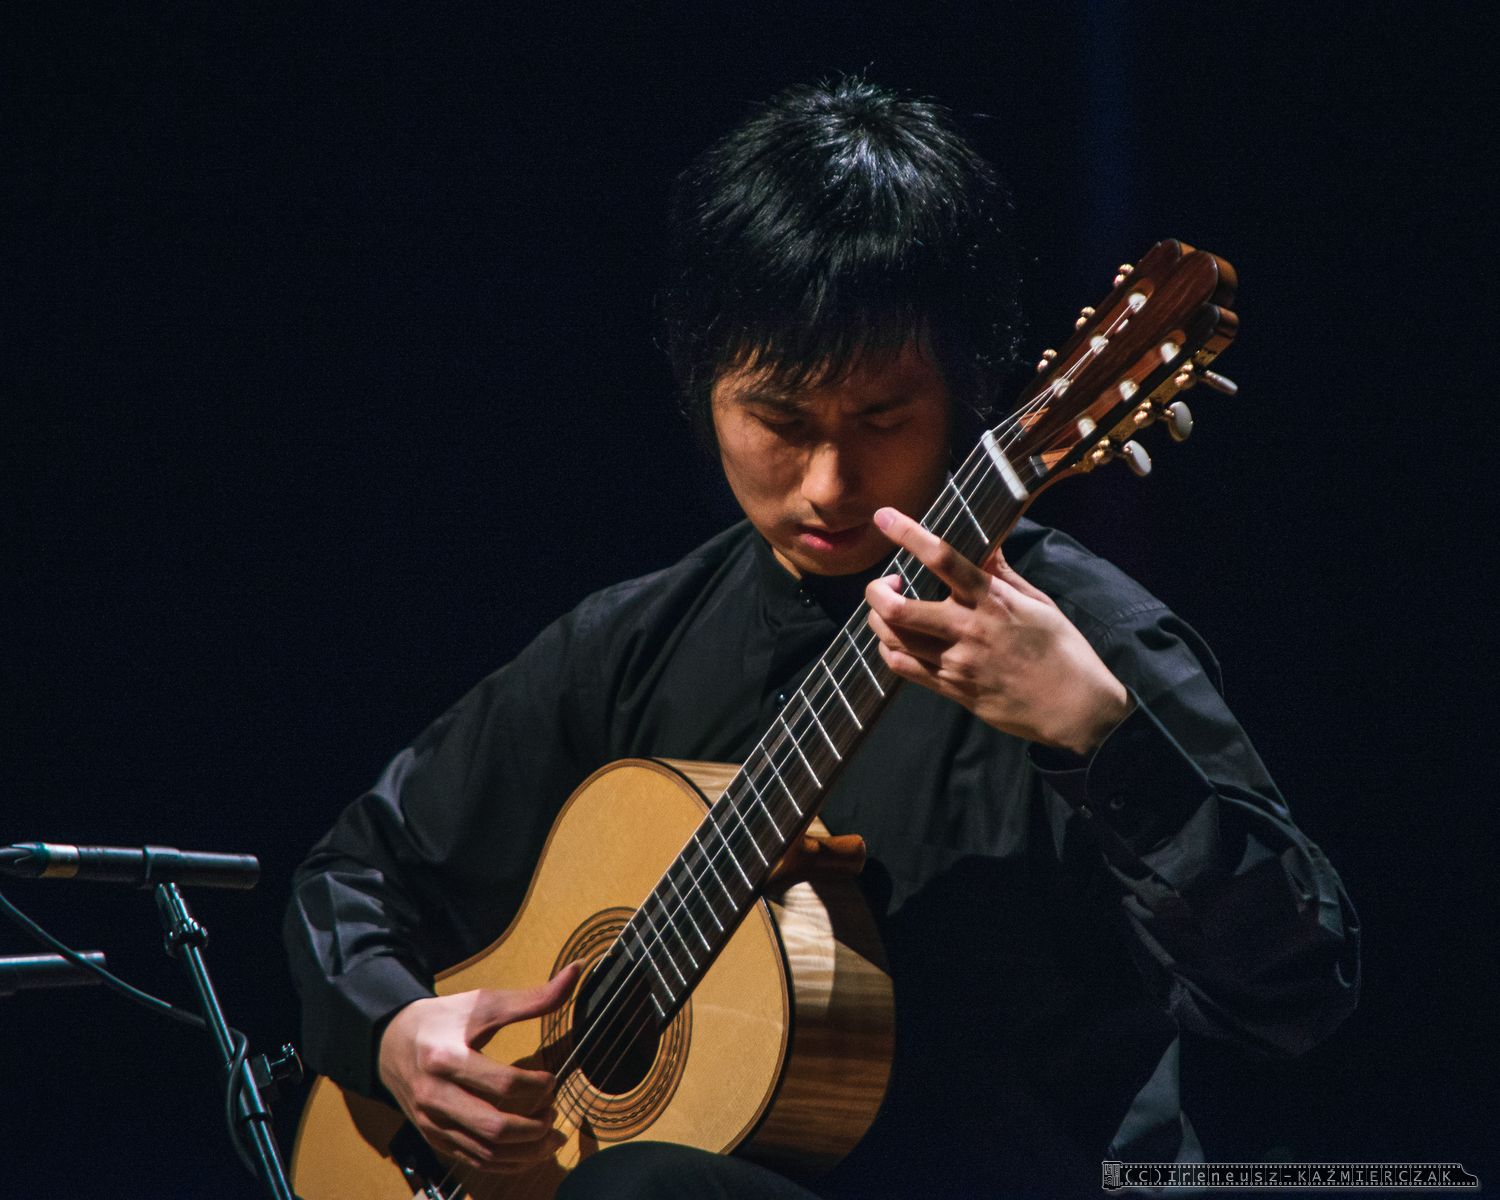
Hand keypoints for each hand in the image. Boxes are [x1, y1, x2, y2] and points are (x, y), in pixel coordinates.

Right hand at [377, 963, 581, 1173]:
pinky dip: (507, 1162)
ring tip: (551, 1136)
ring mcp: (433, 1123)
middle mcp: (435, 1096)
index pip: (502, 1083)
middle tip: (554, 1111)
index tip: (552, 1078)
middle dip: (534, 1125)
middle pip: (494, 1126)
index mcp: (446, 1057)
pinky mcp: (434, 1139)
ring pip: (486, 1152)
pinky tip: (529, 1151)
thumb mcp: (484, 1003)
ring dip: (526, 1151)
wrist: (392, 1043)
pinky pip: (475, 1161)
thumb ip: (533, 998)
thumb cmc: (444, 1020)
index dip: (537, 1085)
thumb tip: (577, 970)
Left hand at [864, 507, 1132, 754]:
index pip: (943, 559)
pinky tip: (895, 639)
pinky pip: (903, 668)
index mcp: (993, 601)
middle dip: (877, 590)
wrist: (1074, 710)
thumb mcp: (1039, 603)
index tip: (885, 517)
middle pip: (898, 609)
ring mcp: (956, 663)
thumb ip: (1003, 574)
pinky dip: (888, 649)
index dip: (909, 535)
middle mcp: (968, 630)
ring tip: (886, 608)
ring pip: (893, 639)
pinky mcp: (952, 689)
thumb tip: (987, 543)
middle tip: (884, 582)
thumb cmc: (1062, 651)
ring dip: (878, 619)